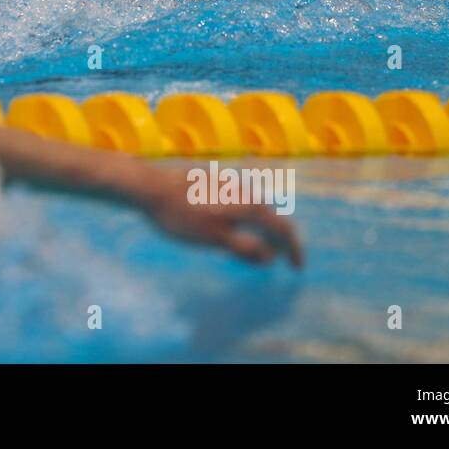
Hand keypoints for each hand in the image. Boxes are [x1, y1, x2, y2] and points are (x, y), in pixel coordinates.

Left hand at [136, 168, 303, 267]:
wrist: (150, 186)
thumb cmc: (182, 216)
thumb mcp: (215, 239)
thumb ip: (245, 248)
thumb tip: (270, 257)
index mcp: (251, 206)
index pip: (284, 228)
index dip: (294, 250)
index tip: (297, 268)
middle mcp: (246, 190)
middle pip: (272, 217)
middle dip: (279, 240)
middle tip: (280, 259)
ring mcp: (229, 183)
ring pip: (255, 208)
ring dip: (263, 228)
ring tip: (259, 246)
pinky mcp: (214, 181)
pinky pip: (241, 202)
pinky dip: (247, 218)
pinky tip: (234, 227)